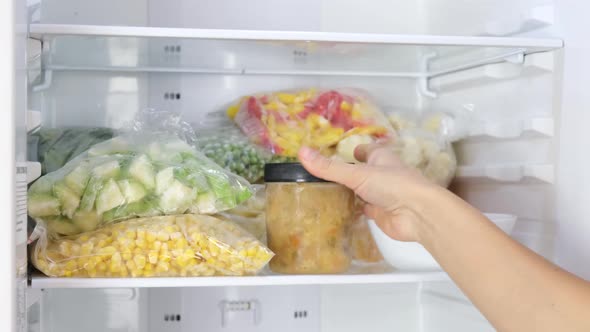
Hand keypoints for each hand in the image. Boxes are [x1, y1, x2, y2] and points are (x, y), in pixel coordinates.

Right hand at [298, 144, 437, 242]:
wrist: (418, 214)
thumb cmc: (393, 185)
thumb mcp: (357, 174)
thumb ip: (329, 167)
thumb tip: (301, 152)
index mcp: (380, 158)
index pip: (366, 151)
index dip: (355, 151)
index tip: (340, 151)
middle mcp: (381, 175)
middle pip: (361, 172)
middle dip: (347, 173)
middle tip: (323, 173)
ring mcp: (381, 195)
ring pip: (361, 191)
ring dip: (348, 192)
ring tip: (323, 191)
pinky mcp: (379, 214)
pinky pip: (362, 209)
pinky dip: (351, 209)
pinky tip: (336, 210)